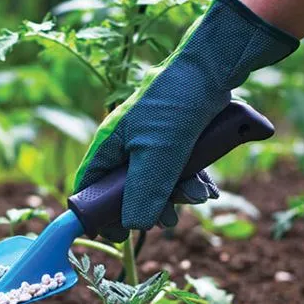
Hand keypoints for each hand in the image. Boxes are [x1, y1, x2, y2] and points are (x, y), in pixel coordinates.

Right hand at [74, 0, 297, 241]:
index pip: (90, 186)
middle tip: (169, 217)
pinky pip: (179, 170)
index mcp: (109, 145)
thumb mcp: (157, 156)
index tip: (115, 234)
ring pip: (158, 182)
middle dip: (150, 206)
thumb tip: (133, 226)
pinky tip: (208, 188)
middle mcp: (126, 144)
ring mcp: (152, 141)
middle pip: (128, 190)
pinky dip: (192, 182)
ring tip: (198, 196)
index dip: (99, 212)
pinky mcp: (177, 138)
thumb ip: (143, 193)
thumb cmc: (175, 107)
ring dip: (178, 195)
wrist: (213, 68)